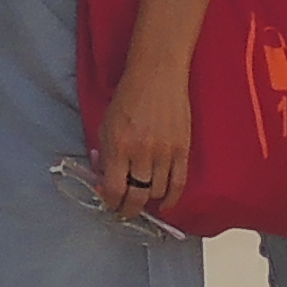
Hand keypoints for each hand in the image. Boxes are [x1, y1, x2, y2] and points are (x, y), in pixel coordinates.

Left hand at [96, 55, 194, 216]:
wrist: (157, 75)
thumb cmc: (128, 97)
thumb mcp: (106, 124)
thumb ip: (105, 154)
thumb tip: (103, 179)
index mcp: (119, 145)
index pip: (114, 189)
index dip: (111, 202)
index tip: (110, 203)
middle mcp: (142, 152)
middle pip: (137, 196)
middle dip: (128, 209)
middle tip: (125, 210)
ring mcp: (164, 152)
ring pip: (157, 192)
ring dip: (148, 201)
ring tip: (142, 199)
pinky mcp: (182, 149)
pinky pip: (179, 184)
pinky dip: (172, 199)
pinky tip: (165, 205)